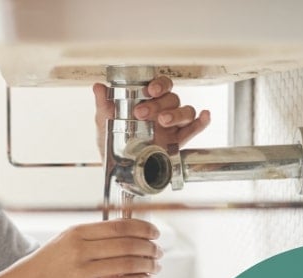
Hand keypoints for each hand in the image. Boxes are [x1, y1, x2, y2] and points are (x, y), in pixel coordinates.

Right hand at [0, 218, 161, 277]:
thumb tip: (121, 231)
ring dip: (147, 264)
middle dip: (150, 247)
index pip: (120, 226)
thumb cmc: (41, 268)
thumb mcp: (62, 243)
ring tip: (156, 266)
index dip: (144, 228)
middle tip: (160, 250)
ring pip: (126, 264)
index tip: (156, 232)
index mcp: (76, 233)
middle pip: (127, 244)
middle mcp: (79, 249)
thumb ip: (88, 237)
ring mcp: (80, 272)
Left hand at [93, 76, 210, 156]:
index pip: (160, 85)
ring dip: (177, 113)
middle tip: (142, 113)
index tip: (150, 90)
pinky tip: (204, 116)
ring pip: (185, 111)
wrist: (118, 167)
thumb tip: (98, 87)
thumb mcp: (104, 121)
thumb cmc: (112, 140)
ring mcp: (172, 125)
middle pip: (172, 98)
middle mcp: (162, 110)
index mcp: (147, 100)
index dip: (159, 84)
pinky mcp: (178, 141)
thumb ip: (103, 104)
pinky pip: (194, 128)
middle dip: (159, 104)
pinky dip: (201, 122)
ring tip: (164, 121)